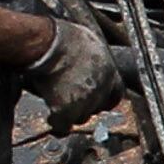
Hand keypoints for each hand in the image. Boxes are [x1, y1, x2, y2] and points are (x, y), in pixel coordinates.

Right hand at [31, 11, 130, 127]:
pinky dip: (57, 124)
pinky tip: (52, 119)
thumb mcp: (88, 41)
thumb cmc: (62, 37)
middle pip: (98, 106)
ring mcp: (86, 100)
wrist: (48, 44)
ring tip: (60, 107)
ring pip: (82, 117)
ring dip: (72, 114)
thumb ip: (93, 56)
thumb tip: (87, 59)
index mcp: (109, 69)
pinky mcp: (68, 109)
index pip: (116, 92)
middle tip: (73, 102)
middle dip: (87, 106)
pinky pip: (64, 126)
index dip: (105, 97)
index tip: (99, 99)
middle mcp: (101, 87)